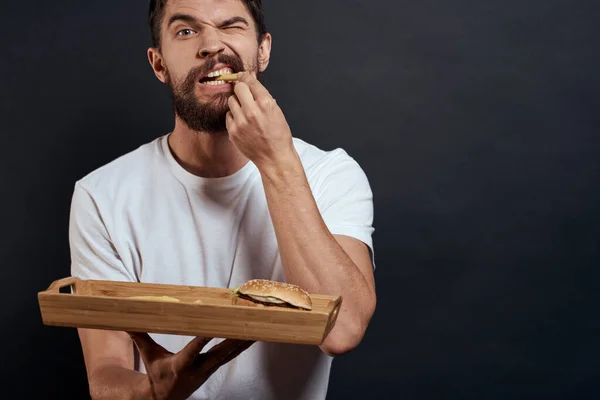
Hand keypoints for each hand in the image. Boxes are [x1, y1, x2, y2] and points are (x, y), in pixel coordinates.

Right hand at [129, 332, 253, 399]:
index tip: (213, 328)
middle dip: (233, 341)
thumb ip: (139, 336)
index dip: (204, 340)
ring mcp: (209, 369)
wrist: (164, 397)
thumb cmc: (155, 373)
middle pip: (219, 353)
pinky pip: (231, 355)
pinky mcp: (215, 367)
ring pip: (230, 354)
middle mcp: (199, 369)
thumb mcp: (148, 356)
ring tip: (258, 328)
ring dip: (244, 341)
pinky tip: (253, 335)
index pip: (194, 350)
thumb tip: (125, 319)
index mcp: (180, 365)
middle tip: (246, 327)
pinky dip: (242, 345)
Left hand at [226, 72, 295, 169]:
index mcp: (265, 104)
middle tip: (244, 93)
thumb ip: (262, 95)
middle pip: (238, 88)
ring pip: (231, 101)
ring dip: (237, 103)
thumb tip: (251, 79)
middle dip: (240, 88)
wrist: (274, 157)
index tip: (242, 76)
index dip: (245, 77)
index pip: (249, 81)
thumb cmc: (278, 135)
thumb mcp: (276, 111)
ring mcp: (240, 122)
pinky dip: (234, 116)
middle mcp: (251, 111)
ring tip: (246, 112)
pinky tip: (243, 123)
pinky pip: (228, 116)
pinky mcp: (233, 132)